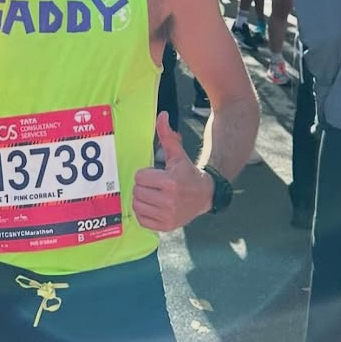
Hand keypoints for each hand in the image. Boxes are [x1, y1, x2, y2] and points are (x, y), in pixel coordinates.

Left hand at [132, 115, 213, 231]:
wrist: (204, 195)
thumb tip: (161, 115)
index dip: (145, 174)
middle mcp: (168, 200)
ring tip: (152, 194)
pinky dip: (143, 213)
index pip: (139, 177)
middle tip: (153, 185)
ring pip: (137, 205)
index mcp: (170, 181)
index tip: (154, 174)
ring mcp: (167, 215)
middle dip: (142, 186)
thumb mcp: (177, 154)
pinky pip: (141, 219)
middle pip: (137, 191)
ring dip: (141, 199)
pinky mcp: (165, 226)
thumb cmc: (187, 173)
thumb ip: (166, 135)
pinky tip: (153, 206)